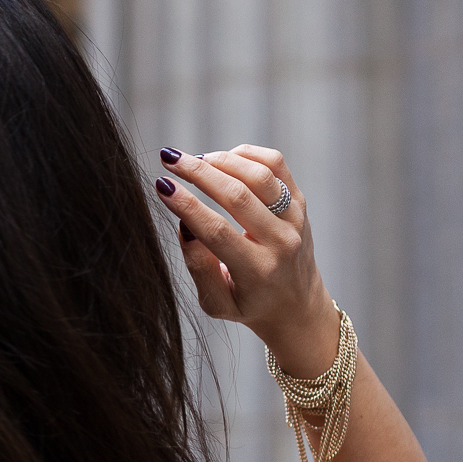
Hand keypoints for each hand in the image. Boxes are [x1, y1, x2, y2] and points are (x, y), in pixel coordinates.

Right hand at [154, 145, 338, 374]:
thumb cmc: (249, 304)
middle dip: (198, 172)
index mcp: (257, 271)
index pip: (217, 230)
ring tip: (195, 161)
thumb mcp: (217, 303)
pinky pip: (276, 164)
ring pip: (259, 174)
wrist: (297, 306)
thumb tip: (185, 225)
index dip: (187, 205)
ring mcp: (295, 219)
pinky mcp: (300, 202)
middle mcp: (281, 242)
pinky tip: (224, 161)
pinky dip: (246, 154)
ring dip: (222, 160)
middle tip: (169, 159)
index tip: (162, 186)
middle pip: (238, 195)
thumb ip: (199, 268)